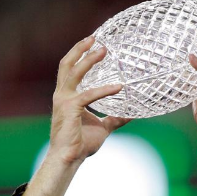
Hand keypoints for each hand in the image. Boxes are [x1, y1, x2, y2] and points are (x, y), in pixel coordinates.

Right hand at [47, 35, 130, 164]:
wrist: (69, 158)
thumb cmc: (81, 144)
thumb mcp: (103, 127)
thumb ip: (115, 118)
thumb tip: (133, 114)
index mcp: (67, 96)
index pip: (70, 70)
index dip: (79, 54)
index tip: (93, 43)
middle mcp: (63, 95)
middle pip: (66, 64)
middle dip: (79, 49)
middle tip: (95, 37)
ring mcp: (64, 101)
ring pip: (74, 72)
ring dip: (88, 59)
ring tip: (103, 50)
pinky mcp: (70, 108)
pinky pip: (89, 95)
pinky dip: (104, 89)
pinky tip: (119, 87)